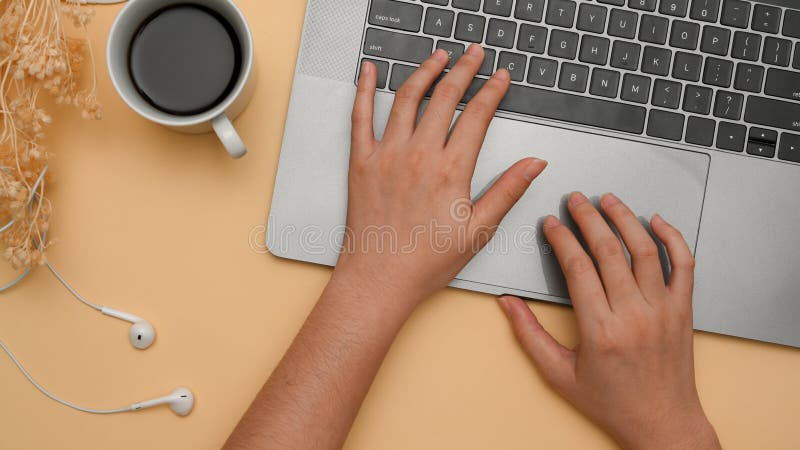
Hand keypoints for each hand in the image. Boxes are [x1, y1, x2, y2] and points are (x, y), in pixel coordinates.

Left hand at [335, 45, 547, 306]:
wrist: (379, 278)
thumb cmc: (426, 261)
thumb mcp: (479, 230)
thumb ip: (508, 191)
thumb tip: (534, 164)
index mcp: (450, 170)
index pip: (477, 115)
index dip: (492, 90)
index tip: (500, 76)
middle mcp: (419, 155)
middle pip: (446, 97)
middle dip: (464, 69)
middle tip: (475, 54)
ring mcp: (388, 155)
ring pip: (408, 98)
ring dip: (425, 70)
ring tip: (439, 55)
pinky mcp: (362, 162)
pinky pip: (360, 117)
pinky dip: (365, 90)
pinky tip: (370, 71)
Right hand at [500, 193, 720, 449]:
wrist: (662, 423)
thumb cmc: (613, 402)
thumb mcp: (559, 374)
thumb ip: (530, 335)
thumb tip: (509, 303)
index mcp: (601, 330)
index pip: (578, 267)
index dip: (562, 239)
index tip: (552, 224)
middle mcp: (634, 315)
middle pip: (609, 250)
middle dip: (588, 218)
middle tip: (576, 200)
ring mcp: (662, 310)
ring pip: (644, 250)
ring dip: (625, 218)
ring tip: (609, 200)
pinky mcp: (682, 310)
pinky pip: (684, 265)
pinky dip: (673, 238)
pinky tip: (658, 222)